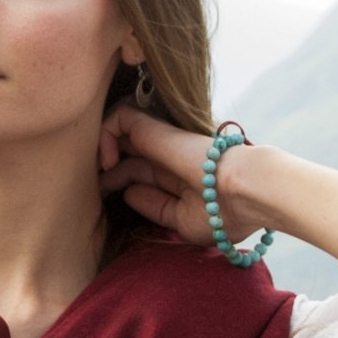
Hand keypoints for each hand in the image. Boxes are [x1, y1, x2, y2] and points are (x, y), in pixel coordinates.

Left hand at [97, 104, 271, 245]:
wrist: (245, 193)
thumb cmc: (222, 214)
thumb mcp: (182, 220)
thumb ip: (155, 207)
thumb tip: (128, 192)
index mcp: (177, 175)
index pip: (138, 171)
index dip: (117, 182)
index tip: (104, 200)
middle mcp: (168, 154)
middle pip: (125, 150)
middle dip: (104, 168)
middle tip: (92, 187)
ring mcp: (161, 140)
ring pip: (119, 131)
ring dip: (100, 151)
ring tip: (99, 174)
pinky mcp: (154, 128)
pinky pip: (118, 117)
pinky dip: (105, 135)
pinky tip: (108, 163)